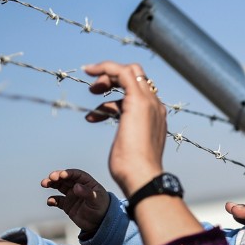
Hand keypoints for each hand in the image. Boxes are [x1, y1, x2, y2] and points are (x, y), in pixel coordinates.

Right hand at [41, 168, 110, 233]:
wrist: (100, 224)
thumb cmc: (101, 210)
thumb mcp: (96, 201)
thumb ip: (87, 193)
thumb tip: (76, 186)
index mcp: (88, 183)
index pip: (77, 175)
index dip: (68, 173)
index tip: (61, 175)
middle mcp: (78, 187)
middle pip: (65, 179)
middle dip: (57, 177)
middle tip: (50, 178)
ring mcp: (72, 195)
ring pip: (59, 187)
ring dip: (51, 184)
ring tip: (44, 184)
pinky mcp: (67, 205)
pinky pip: (57, 200)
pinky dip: (52, 200)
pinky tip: (50, 202)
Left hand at [82, 61, 166, 196]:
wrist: (141, 177)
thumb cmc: (134, 170)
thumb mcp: (131, 146)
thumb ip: (130, 135)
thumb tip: (125, 140)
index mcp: (156, 116)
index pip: (141, 89)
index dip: (119, 87)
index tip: (99, 94)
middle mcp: (155, 105)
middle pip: (137, 75)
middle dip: (114, 77)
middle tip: (95, 91)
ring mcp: (148, 102)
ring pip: (130, 71)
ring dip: (106, 77)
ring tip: (92, 93)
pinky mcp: (137, 101)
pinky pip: (121, 72)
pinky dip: (105, 68)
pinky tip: (88, 71)